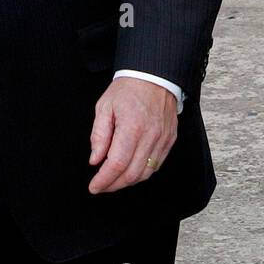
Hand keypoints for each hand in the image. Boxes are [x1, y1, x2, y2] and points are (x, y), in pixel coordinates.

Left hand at [88, 77, 177, 193]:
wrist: (155, 76)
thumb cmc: (128, 89)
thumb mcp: (104, 107)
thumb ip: (99, 135)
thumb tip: (95, 160)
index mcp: (131, 127)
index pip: (116, 164)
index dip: (103, 180)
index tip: (94, 186)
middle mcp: (150, 136)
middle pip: (131, 173)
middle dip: (113, 185)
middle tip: (101, 186)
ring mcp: (162, 139)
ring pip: (145, 173)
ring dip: (128, 182)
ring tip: (114, 181)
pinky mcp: (169, 139)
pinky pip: (156, 165)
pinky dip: (142, 173)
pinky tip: (130, 171)